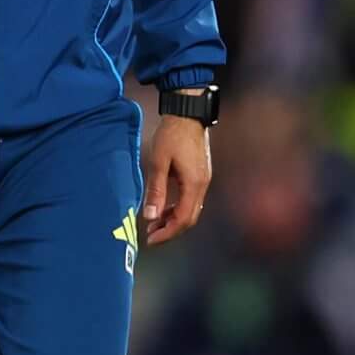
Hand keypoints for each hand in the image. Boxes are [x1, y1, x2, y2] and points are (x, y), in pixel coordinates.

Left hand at [141, 111, 211, 246]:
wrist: (188, 114)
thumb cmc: (171, 135)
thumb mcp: (158, 162)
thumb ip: (156, 190)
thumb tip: (151, 217)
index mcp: (193, 185)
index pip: (183, 219)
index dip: (167, 233)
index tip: (151, 240)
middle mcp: (202, 186)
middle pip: (189, 219)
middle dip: (170, 231)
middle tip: (151, 236)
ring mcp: (203, 181)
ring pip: (191, 210)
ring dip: (173, 220)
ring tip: (154, 224)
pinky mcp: (200, 175)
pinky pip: (190, 200)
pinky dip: (177, 209)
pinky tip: (163, 209)